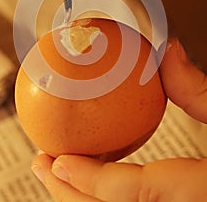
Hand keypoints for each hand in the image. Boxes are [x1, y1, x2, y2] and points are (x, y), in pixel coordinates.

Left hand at [31, 38, 206, 200]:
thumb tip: (168, 49)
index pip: (137, 192)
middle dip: (71, 195)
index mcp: (203, 193)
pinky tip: (97, 177)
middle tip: (45, 166)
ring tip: (60, 173)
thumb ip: (198, 89)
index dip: (90, 180)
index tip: (57, 160)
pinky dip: (108, 197)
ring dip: (83, 199)